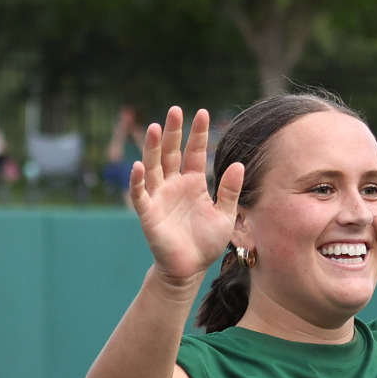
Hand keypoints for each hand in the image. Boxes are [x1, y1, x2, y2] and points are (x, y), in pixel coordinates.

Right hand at [131, 107, 241, 285]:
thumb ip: (229, 190)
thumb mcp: (225, 214)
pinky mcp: (148, 212)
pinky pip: (140, 194)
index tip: (203, 113)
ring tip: (154, 127)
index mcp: (193, 183)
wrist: (190, 267)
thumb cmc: (206, 241)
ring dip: (152, 148)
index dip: (198, 134)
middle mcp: (174, 184)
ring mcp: (159, 196)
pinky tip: (139, 166)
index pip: (195, 153)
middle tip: (175, 109)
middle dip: (173, 131)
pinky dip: (138, 181)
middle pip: (171, 152)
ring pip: (153, 166)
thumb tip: (238, 164)